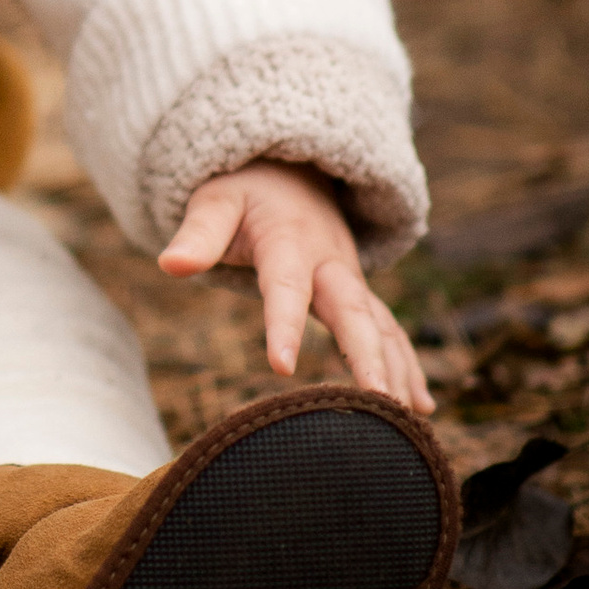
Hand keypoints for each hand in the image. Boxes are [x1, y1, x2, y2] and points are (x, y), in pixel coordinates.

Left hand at [158, 160, 434, 414]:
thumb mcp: (215, 201)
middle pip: (352, 310)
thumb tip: (169, 264)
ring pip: (380, 325)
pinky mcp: (358, 293)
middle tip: (377, 402)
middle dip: (367, 355)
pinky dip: (406, 365)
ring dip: (395, 369)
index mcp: (289, 241)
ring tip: (403, 418)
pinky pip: (388, 330)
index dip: (283, 325)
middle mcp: (329, 262)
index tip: (281, 367)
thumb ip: (197, 234)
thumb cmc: (244, 191)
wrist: (290, 169)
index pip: (285, 286)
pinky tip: (419, 407)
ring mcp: (350, 279)